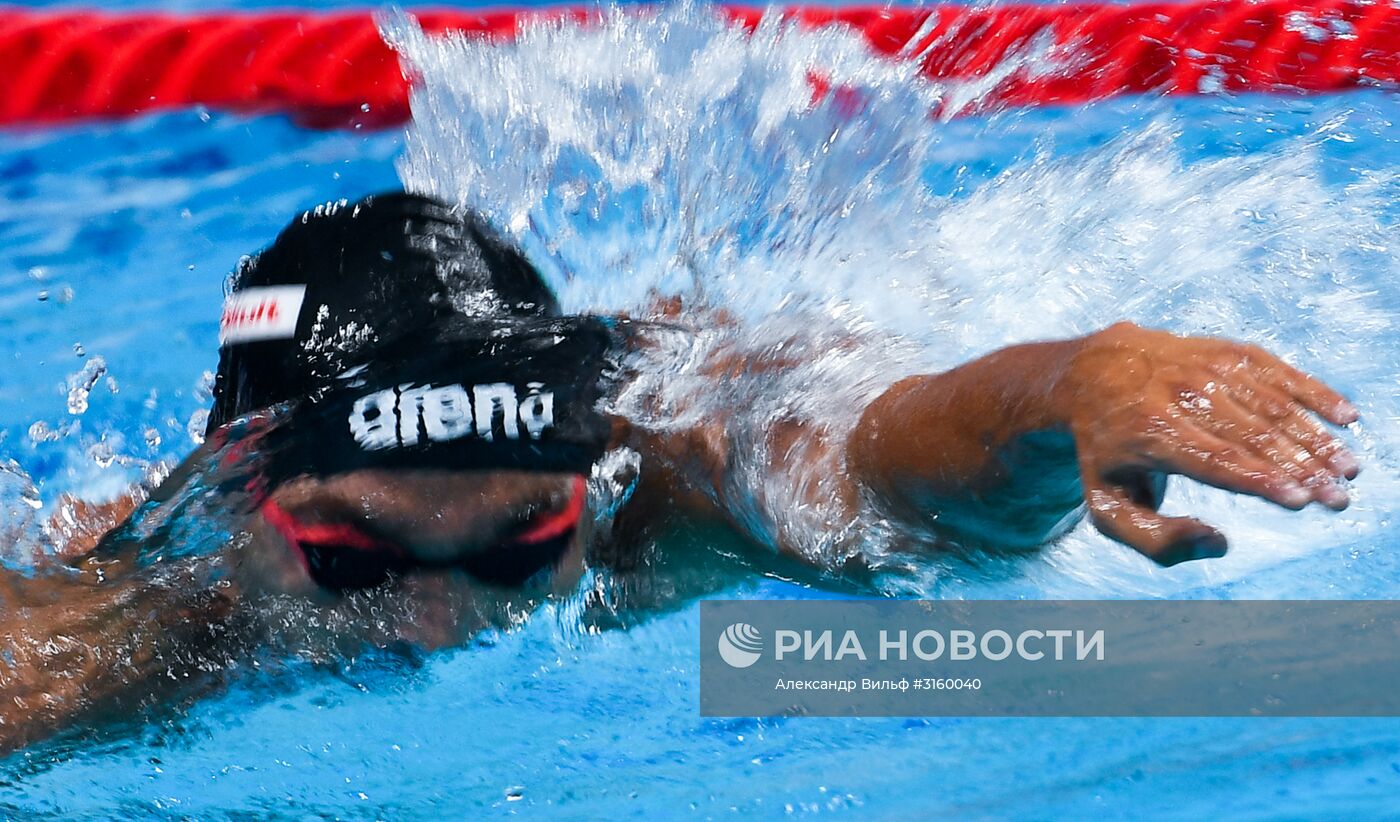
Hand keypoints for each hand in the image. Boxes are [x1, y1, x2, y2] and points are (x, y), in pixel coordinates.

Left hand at [1062, 322, 1359, 565]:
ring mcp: (1205, 367)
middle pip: (1252, 435)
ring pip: (1271, 404)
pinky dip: (1314, 392)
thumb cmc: (1108, 451)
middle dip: (1302, 468)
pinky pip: (1278, 371)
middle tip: (1339, 498)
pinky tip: (1346, 417)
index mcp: (1149, 433)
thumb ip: (1155, 539)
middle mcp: (1180, 393)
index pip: (1215, 460)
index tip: (1302, 500)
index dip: (1260, 480)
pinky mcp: (1226, 351)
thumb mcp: (1107, 506)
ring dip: (1315, 437)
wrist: (1091, 371)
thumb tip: (1219, 543)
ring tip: (1349, 469)